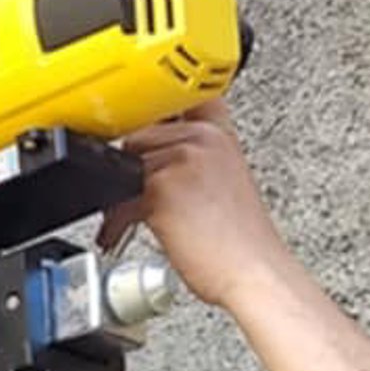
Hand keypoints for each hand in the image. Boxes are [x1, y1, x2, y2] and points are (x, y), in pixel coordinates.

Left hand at [129, 111, 289, 315]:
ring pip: (124, 163)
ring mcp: (182, 159)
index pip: (178, 97)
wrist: (255, 273)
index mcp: (220, 134)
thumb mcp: (225, 182)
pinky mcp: (162, 187)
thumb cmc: (241, 242)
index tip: (137, 126)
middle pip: (139, 134)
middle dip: (127, 167)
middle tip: (126, 195)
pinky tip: (119, 235)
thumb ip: (195, 159)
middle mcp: (202, 139)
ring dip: (115, 196)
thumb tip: (152, 159)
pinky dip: (114, 220)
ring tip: (123, 220)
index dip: (153, 108)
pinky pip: (119, 196)